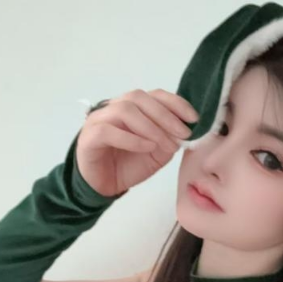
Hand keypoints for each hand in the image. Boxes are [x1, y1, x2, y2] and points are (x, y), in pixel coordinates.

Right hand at [75, 88, 198, 196]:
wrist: (104, 186)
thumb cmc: (129, 166)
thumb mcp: (157, 154)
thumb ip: (170, 139)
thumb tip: (185, 129)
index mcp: (132, 108)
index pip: (154, 95)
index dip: (175, 103)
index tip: (194, 119)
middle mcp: (113, 108)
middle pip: (139, 98)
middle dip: (166, 115)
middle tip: (183, 134)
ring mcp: (98, 120)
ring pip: (124, 110)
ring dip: (151, 127)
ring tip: (166, 145)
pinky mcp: (88, 138)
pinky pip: (108, 130)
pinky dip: (131, 138)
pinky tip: (147, 147)